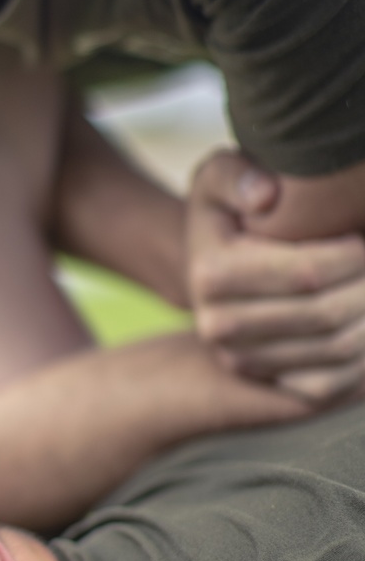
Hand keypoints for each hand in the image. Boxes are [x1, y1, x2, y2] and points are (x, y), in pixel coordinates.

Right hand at [187, 150, 364, 402]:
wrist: (211, 271)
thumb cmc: (227, 214)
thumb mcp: (219, 179)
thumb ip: (237, 176)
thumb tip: (267, 197)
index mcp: (211, 274)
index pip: (306, 273)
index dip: (353, 256)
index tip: (364, 235)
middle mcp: (219, 326)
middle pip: (325, 315)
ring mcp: (241, 361)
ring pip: (336, 351)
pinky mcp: (264, 383)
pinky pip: (330, 385)